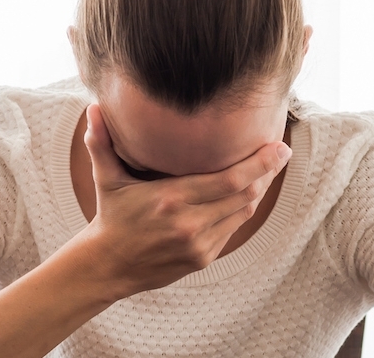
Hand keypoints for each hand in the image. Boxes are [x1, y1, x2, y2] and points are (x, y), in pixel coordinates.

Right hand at [69, 103, 292, 298]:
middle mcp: (189, 223)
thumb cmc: (110, 215)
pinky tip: (245, 194)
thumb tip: (93, 107)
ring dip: (258, 191)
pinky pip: (232, 229)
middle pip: (245, 194)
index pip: (230, 179)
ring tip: (268, 169)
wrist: (108, 265)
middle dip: (268, 172)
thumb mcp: (105, 178)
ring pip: (243, 213)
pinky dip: (241, 210)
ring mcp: (199, 245)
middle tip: (281, 151)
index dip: (260, 163)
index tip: (279, 146)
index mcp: (171, 199)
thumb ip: (100, 142)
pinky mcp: (203, 259)